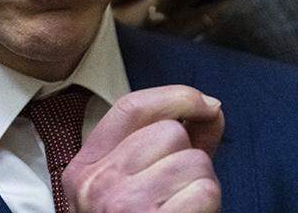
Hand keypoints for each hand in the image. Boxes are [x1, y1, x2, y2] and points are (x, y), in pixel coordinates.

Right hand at [62, 85, 222, 211]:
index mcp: (85, 168)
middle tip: (178, 192)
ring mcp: (121, 206)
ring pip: (194, 163)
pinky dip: (208, 208)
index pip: (130, 108)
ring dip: (202, 186)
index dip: (175, 97)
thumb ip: (170, 144)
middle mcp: (97, 183)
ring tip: (182, 210)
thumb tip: (211, 109)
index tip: (205, 104)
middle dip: (191, 158)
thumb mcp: (135, 185)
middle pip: (170, 134)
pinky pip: (203, 192)